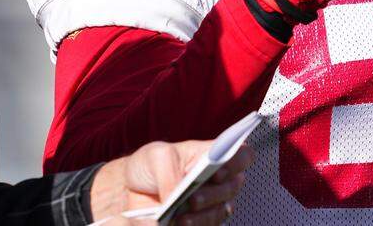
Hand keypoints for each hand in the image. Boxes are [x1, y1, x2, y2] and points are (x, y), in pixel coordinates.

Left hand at [90, 139, 251, 224]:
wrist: (131, 188)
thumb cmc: (149, 164)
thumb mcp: (156, 157)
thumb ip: (170, 172)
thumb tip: (178, 195)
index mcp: (212, 154)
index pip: (241, 154)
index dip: (236, 162)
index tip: (216, 171)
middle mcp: (218, 179)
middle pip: (233, 186)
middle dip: (213, 194)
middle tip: (193, 198)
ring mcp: (211, 202)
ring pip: (222, 210)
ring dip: (204, 214)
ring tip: (182, 217)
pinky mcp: (201, 221)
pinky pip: (208, 225)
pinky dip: (196, 225)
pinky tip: (179, 223)